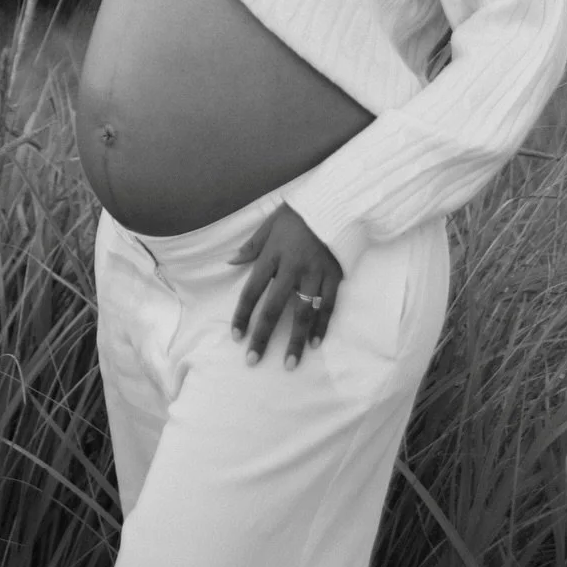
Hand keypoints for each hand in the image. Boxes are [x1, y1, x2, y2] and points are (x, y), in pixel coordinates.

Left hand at [227, 202, 341, 370]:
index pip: (252, 290)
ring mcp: (316, 274)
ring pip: (303, 313)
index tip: (237, 336)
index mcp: (273, 255)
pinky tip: (315, 344)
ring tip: (290, 364)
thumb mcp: (270, 224)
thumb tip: (230, 261)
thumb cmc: (299, 214)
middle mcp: (293, 268)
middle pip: (275, 308)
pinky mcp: (334, 276)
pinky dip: (322, 326)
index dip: (243, 315)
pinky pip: (328, 306)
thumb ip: (251, 246)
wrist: (336, 203)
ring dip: (295, 340)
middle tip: (253, 360)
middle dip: (263, 336)